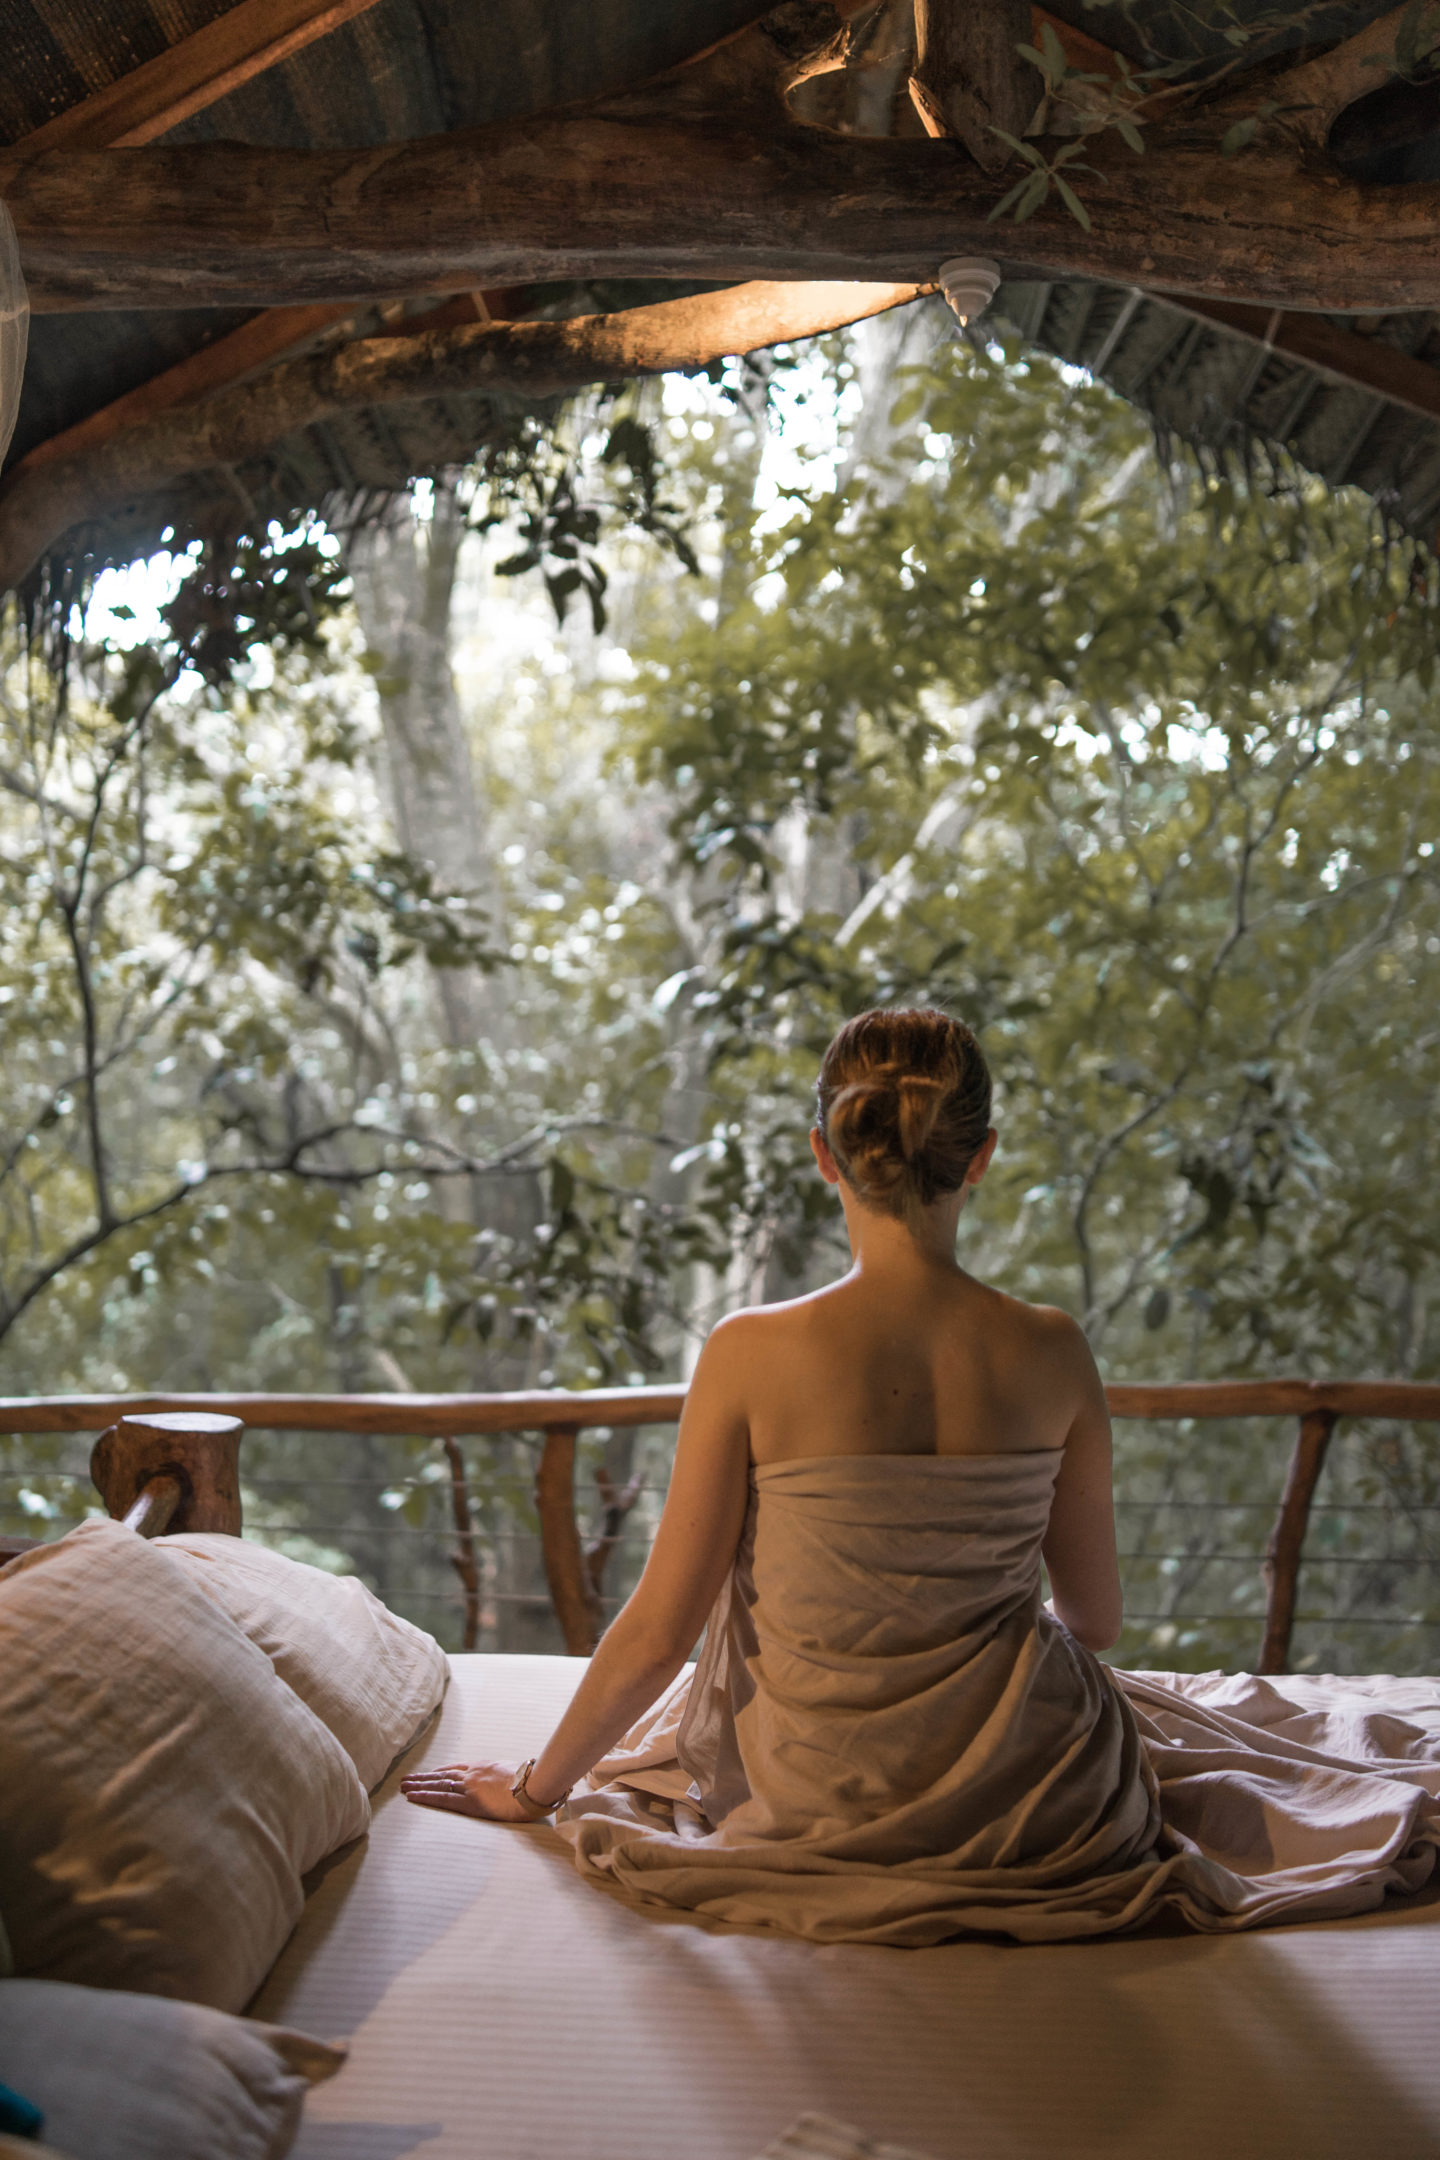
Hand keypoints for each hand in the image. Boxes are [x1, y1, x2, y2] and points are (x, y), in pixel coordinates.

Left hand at [399, 1760, 537, 1821]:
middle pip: (443, 1775)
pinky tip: (412, 1796)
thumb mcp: (518, 1773)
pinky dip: (425, 1797)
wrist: (536, 1785)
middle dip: (424, 1777)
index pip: (457, 1769)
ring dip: (418, 1785)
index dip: (441, 1772)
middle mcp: (473, 1774)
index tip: (429, 1774)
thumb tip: (511, 1781)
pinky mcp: (470, 1802)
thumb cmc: (534, 1780)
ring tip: (402, 1787)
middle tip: (406, 1779)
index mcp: (485, 1767)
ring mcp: (470, 1787)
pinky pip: (442, 1799)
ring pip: (438, 1785)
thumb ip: (507, 1776)